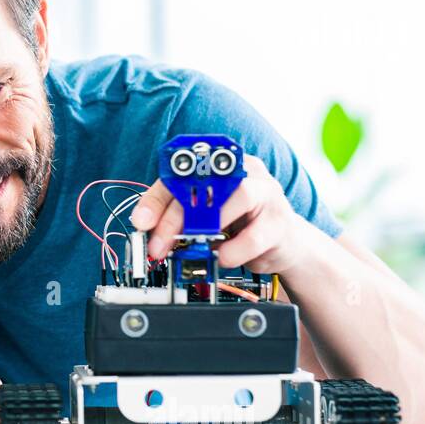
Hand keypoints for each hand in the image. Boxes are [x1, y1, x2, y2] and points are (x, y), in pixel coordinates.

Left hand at [128, 153, 317, 274]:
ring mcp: (266, 192)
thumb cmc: (240, 224)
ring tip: (194, 248)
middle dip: (174, 220)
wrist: (283, 242)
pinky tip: (224, 257)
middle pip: (205, 186)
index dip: (157, 199)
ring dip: (210, 227)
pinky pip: (254, 235)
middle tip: (158, 247)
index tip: (141, 222)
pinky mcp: (280, 220)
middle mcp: (244, 171)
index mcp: (219, 166)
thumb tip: (150, 234)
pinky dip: (234, 251)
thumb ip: (180, 219)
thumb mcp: (205, 218)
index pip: (181, 175)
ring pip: (239, 197)